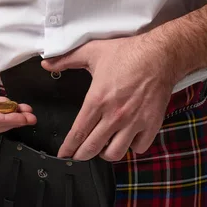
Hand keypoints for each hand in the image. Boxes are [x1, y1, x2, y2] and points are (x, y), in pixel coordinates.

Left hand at [41, 35, 176, 160]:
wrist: (160, 55)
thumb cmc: (128, 52)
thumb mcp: (93, 51)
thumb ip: (66, 59)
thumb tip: (46, 64)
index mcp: (97, 100)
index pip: (78, 133)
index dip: (68, 147)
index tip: (64, 154)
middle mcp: (114, 116)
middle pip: (92, 148)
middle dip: (82, 155)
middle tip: (80, 154)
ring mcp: (134, 122)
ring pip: (115, 153)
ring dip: (107, 153)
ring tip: (104, 147)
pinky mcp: (151, 124)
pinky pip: (139, 147)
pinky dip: (132, 146)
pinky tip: (128, 139)